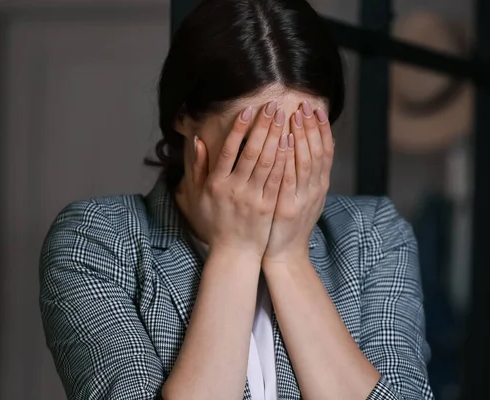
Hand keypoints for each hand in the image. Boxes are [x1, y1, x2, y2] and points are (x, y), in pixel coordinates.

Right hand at [188, 101, 288, 259]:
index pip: (228, 151)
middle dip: (263, 128)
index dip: (239, 130)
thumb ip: (198, 168)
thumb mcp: (198, 196)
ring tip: (285, 119)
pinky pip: (278, 180)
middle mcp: (235, 189)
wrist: (234, 252)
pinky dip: (284, 161)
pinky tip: (291, 144)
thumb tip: (198, 140)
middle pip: (251, 153)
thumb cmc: (214, 222)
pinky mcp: (269, 207)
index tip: (248, 110)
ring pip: (267, 164)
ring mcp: (253, 198)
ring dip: (276, 138)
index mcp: (216, 184)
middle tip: (273, 106)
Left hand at [263, 101, 333, 265]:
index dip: (321, 130)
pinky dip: (288, 159)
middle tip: (304, 106)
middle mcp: (314, 190)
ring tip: (294, 116)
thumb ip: (307, 175)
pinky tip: (283, 142)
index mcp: (319, 186)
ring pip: (305, 162)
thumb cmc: (289, 223)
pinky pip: (288, 179)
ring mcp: (302, 199)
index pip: (325, 152)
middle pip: (316, 152)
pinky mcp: (286, 208)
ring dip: (300, 137)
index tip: (315, 109)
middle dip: (310, 127)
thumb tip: (308, 148)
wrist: (285, 254)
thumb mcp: (305, 197)